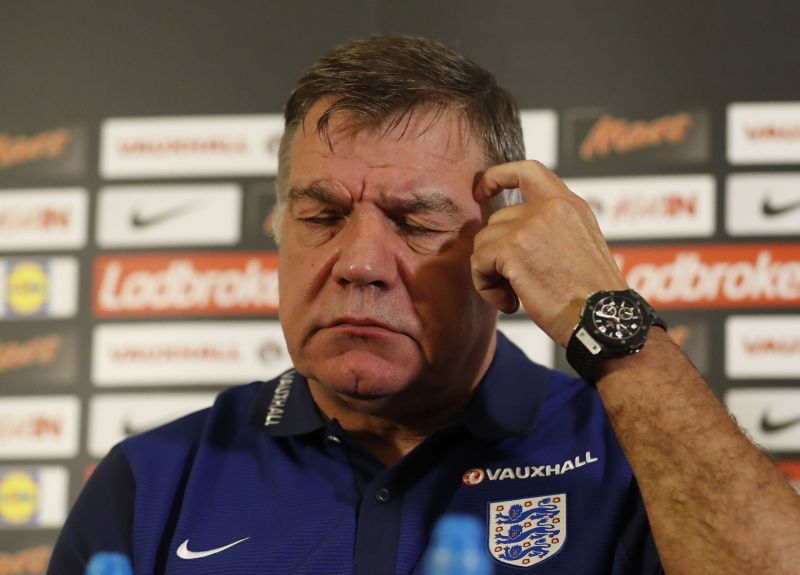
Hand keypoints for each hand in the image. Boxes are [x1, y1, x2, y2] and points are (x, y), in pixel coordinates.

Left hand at [471, 160, 627, 346]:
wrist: (603, 319)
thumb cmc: (593, 296)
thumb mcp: (580, 244)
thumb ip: (551, 228)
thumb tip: (508, 232)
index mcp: (570, 205)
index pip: (528, 171)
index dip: (498, 176)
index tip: (480, 190)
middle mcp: (551, 208)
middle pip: (497, 221)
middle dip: (497, 254)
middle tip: (515, 286)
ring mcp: (530, 226)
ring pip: (483, 243)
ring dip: (490, 273)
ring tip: (514, 296)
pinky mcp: (514, 249)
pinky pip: (478, 262)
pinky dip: (485, 286)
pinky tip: (510, 303)